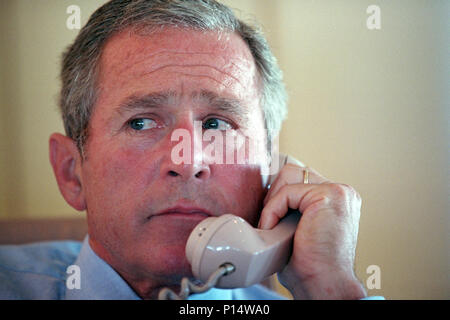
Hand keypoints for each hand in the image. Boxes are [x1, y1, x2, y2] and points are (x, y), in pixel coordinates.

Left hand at [259, 163, 366, 298]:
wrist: (324, 285)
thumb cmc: (310, 265)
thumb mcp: (300, 227)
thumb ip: (294, 207)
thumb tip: (268, 195)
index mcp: (337, 198)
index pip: (298, 178)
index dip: (277, 195)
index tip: (268, 216)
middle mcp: (342, 192)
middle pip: (292, 172)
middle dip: (273, 195)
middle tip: (269, 222)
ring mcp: (338, 191)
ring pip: (288, 177)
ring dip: (273, 203)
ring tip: (272, 227)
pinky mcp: (328, 196)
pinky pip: (286, 192)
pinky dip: (273, 211)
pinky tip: (273, 230)